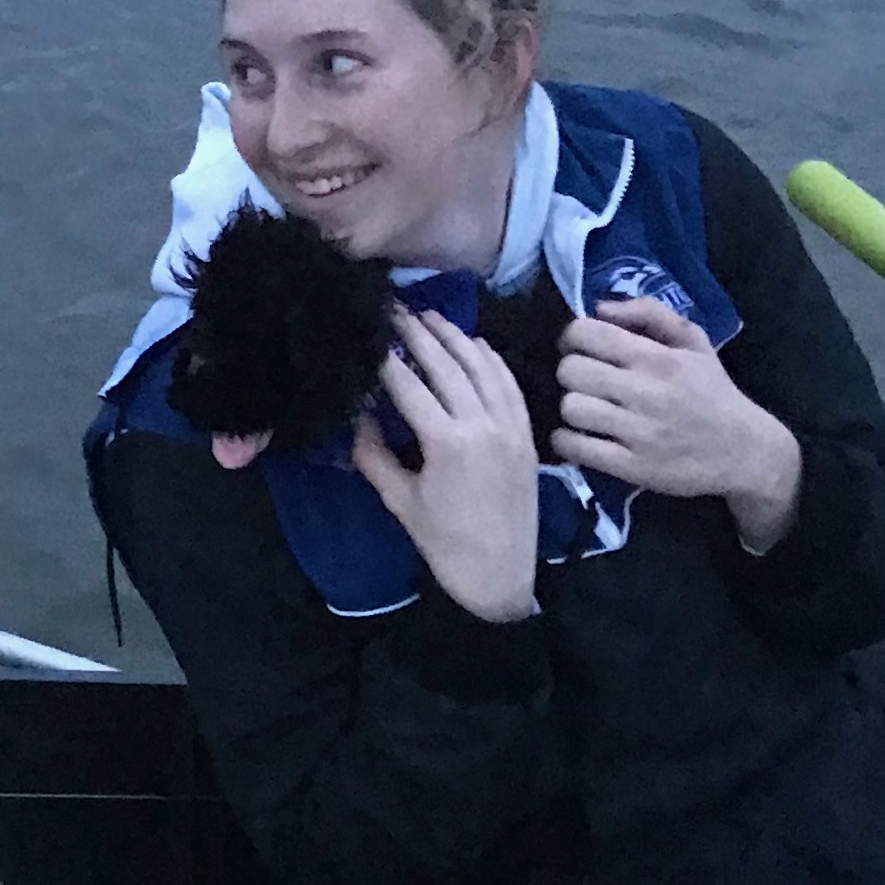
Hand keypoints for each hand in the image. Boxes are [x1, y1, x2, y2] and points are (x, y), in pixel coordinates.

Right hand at [349, 304, 542, 621]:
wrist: (501, 575)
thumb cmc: (444, 544)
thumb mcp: (399, 501)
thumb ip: (373, 454)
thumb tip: (356, 414)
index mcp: (446, 443)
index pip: (408, 384)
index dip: (385, 355)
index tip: (367, 332)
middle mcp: (483, 426)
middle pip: (447, 365)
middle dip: (418, 334)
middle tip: (395, 309)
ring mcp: (511, 427)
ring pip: (482, 367)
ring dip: (455, 338)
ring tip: (429, 317)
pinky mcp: (527, 435)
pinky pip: (510, 385)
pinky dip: (492, 360)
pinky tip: (475, 344)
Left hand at [555, 296, 800, 549]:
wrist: (746, 452)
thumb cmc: (713, 393)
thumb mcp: (694, 342)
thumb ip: (649, 313)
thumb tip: (600, 307)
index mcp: (658, 358)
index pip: (585, 334)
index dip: (573, 338)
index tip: (581, 349)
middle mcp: (646, 392)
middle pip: (570, 371)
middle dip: (571, 373)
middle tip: (586, 382)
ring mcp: (638, 432)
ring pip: (570, 408)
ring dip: (571, 408)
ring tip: (588, 410)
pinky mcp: (631, 466)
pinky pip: (574, 447)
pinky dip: (567, 441)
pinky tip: (581, 437)